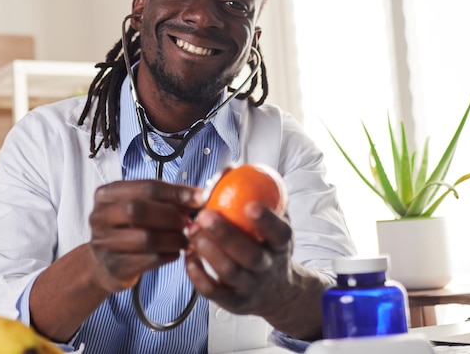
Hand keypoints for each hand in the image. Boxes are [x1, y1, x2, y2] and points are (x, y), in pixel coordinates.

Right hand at [88, 180, 202, 292]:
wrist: (105, 265)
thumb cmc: (127, 230)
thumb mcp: (139, 207)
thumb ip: (165, 199)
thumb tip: (199, 196)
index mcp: (107, 194)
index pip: (146, 187)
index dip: (176, 192)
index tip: (200, 197)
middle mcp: (100, 216)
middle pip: (139, 210)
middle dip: (170, 215)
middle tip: (188, 222)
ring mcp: (103, 242)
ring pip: (145, 238)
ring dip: (172, 238)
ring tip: (185, 239)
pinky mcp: (114, 266)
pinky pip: (148, 260)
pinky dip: (167, 255)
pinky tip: (175, 253)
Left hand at [185, 201, 295, 316]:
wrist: (277, 290)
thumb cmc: (268, 246)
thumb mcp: (274, 222)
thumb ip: (259, 196)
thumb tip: (234, 168)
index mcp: (281, 245)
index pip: (280, 233)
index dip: (267, 221)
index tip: (250, 205)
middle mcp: (268, 267)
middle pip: (250, 255)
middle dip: (226, 235)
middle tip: (205, 215)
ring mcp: (250, 287)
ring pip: (229, 272)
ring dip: (208, 251)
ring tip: (192, 231)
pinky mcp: (232, 301)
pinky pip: (213, 291)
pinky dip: (197, 275)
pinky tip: (188, 256)